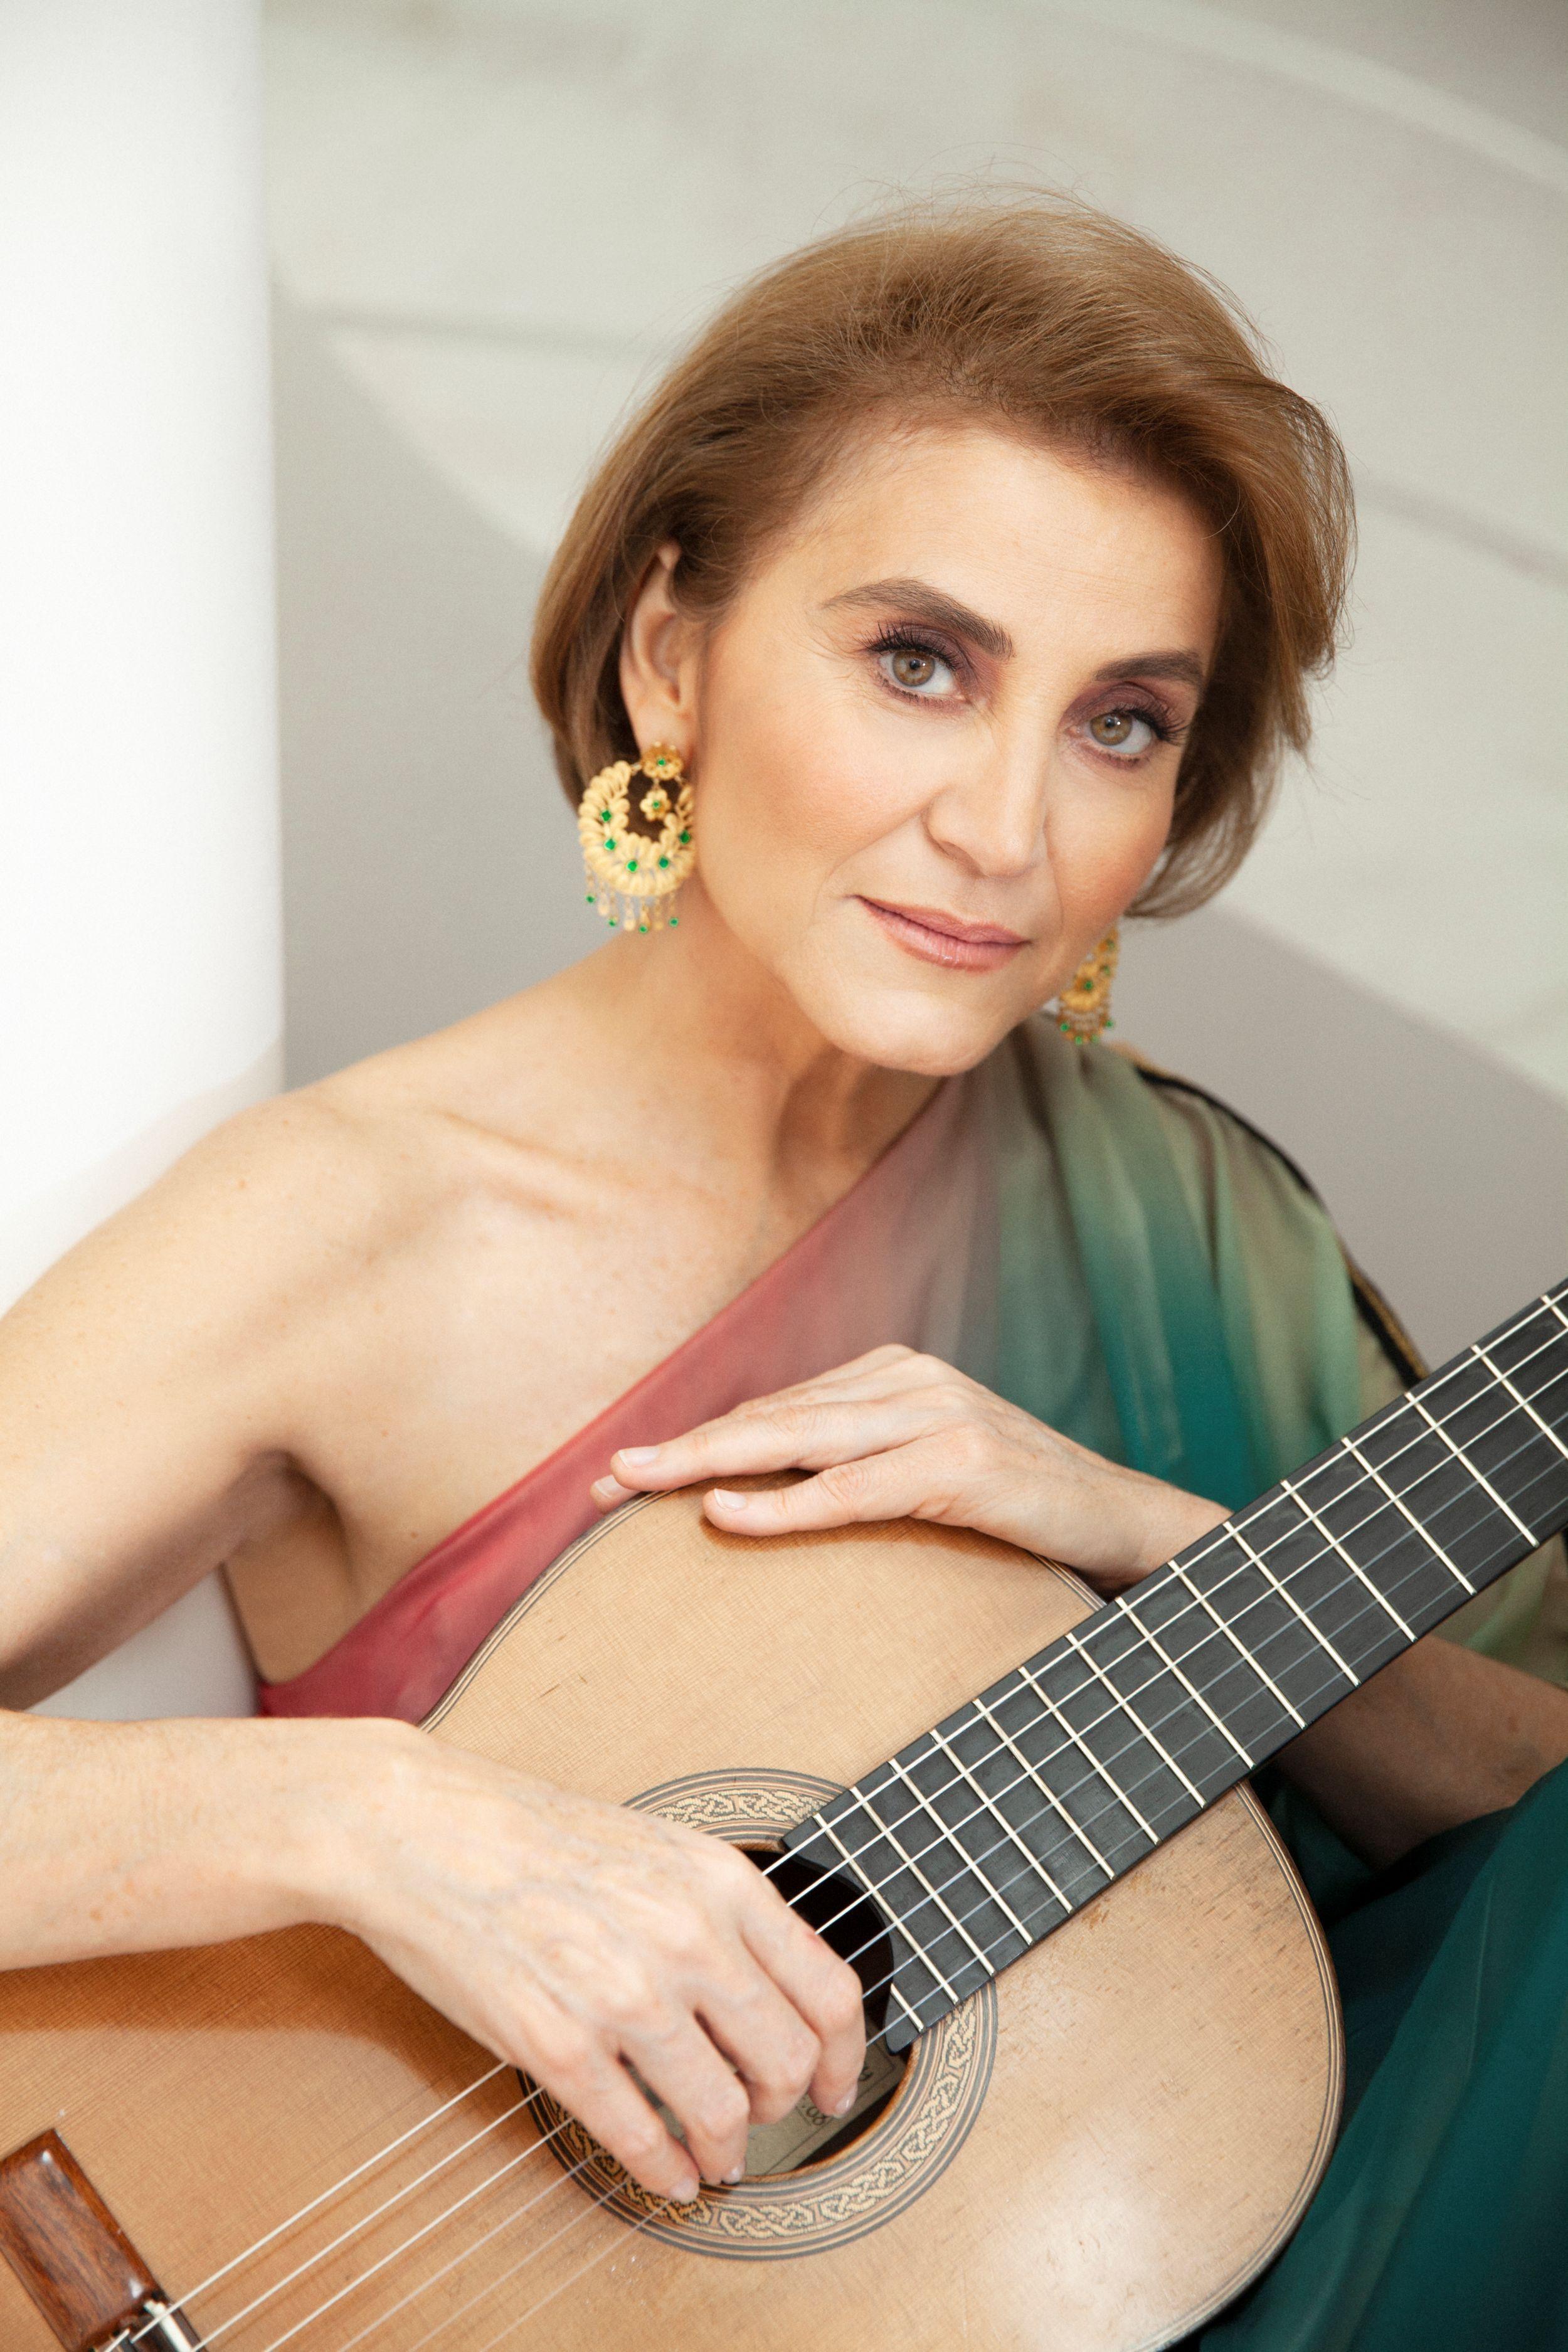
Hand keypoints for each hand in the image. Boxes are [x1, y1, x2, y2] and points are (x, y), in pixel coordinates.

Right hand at [339, 1730, 864, 2203]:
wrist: (429, 1830)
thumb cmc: (535, 1835)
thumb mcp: (662, 1847)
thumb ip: (723, 1912)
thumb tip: (773, 1994)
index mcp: (721, 1882)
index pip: (829, 1991)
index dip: (848, 2058)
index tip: (838, 2087)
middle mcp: (687, 1938)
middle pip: (786, 2062)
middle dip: (781, 2107)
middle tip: (762, 2118)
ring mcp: (624, 1995)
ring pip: (721, 2111)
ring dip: (725, 2151)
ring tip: (715, 2158)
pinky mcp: (558, 2044)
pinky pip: (638, 2136)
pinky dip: (664, 2172)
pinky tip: (667, 2176)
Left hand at [591, 1346, 1226, 1590]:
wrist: (1125, 1523)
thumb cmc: (1017, 1511)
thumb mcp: (924, 1478)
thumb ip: (853, 1469)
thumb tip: (753, 1497)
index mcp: (894, 1374)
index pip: (774, 1409)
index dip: (697, 1441)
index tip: (622, 1473)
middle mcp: (910, 1378)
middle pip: (771, 1416)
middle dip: (680, 1448)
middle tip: (602, 1480)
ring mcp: (939, 1413)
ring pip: (798, 1440)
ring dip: (708, 1465)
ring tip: (635, 1487)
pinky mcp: (965, 1461)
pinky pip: (853, 1489)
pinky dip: (784, 1504)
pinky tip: (726, 1512)